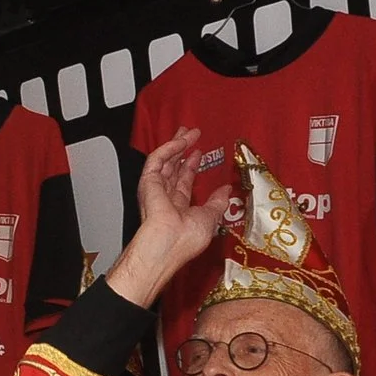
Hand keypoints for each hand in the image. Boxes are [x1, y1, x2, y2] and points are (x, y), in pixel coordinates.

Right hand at [105, 127, 226, 307]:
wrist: (168, 244)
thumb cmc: (185, 241)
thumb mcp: (211, 219)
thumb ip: (217, 202)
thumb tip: (226, 190)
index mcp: (178, 209)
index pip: (183, 183)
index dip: (191, 167)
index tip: (199, 153)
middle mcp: (165, 199)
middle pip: (173, 168)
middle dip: (182, 151)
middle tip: (190, 135)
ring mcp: (155, 190)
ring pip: (165, 161)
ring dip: (176, 144)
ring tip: (187, 131)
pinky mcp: (148, 182)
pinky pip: (157, 160)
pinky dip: (169, 148)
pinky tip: (181, 141)